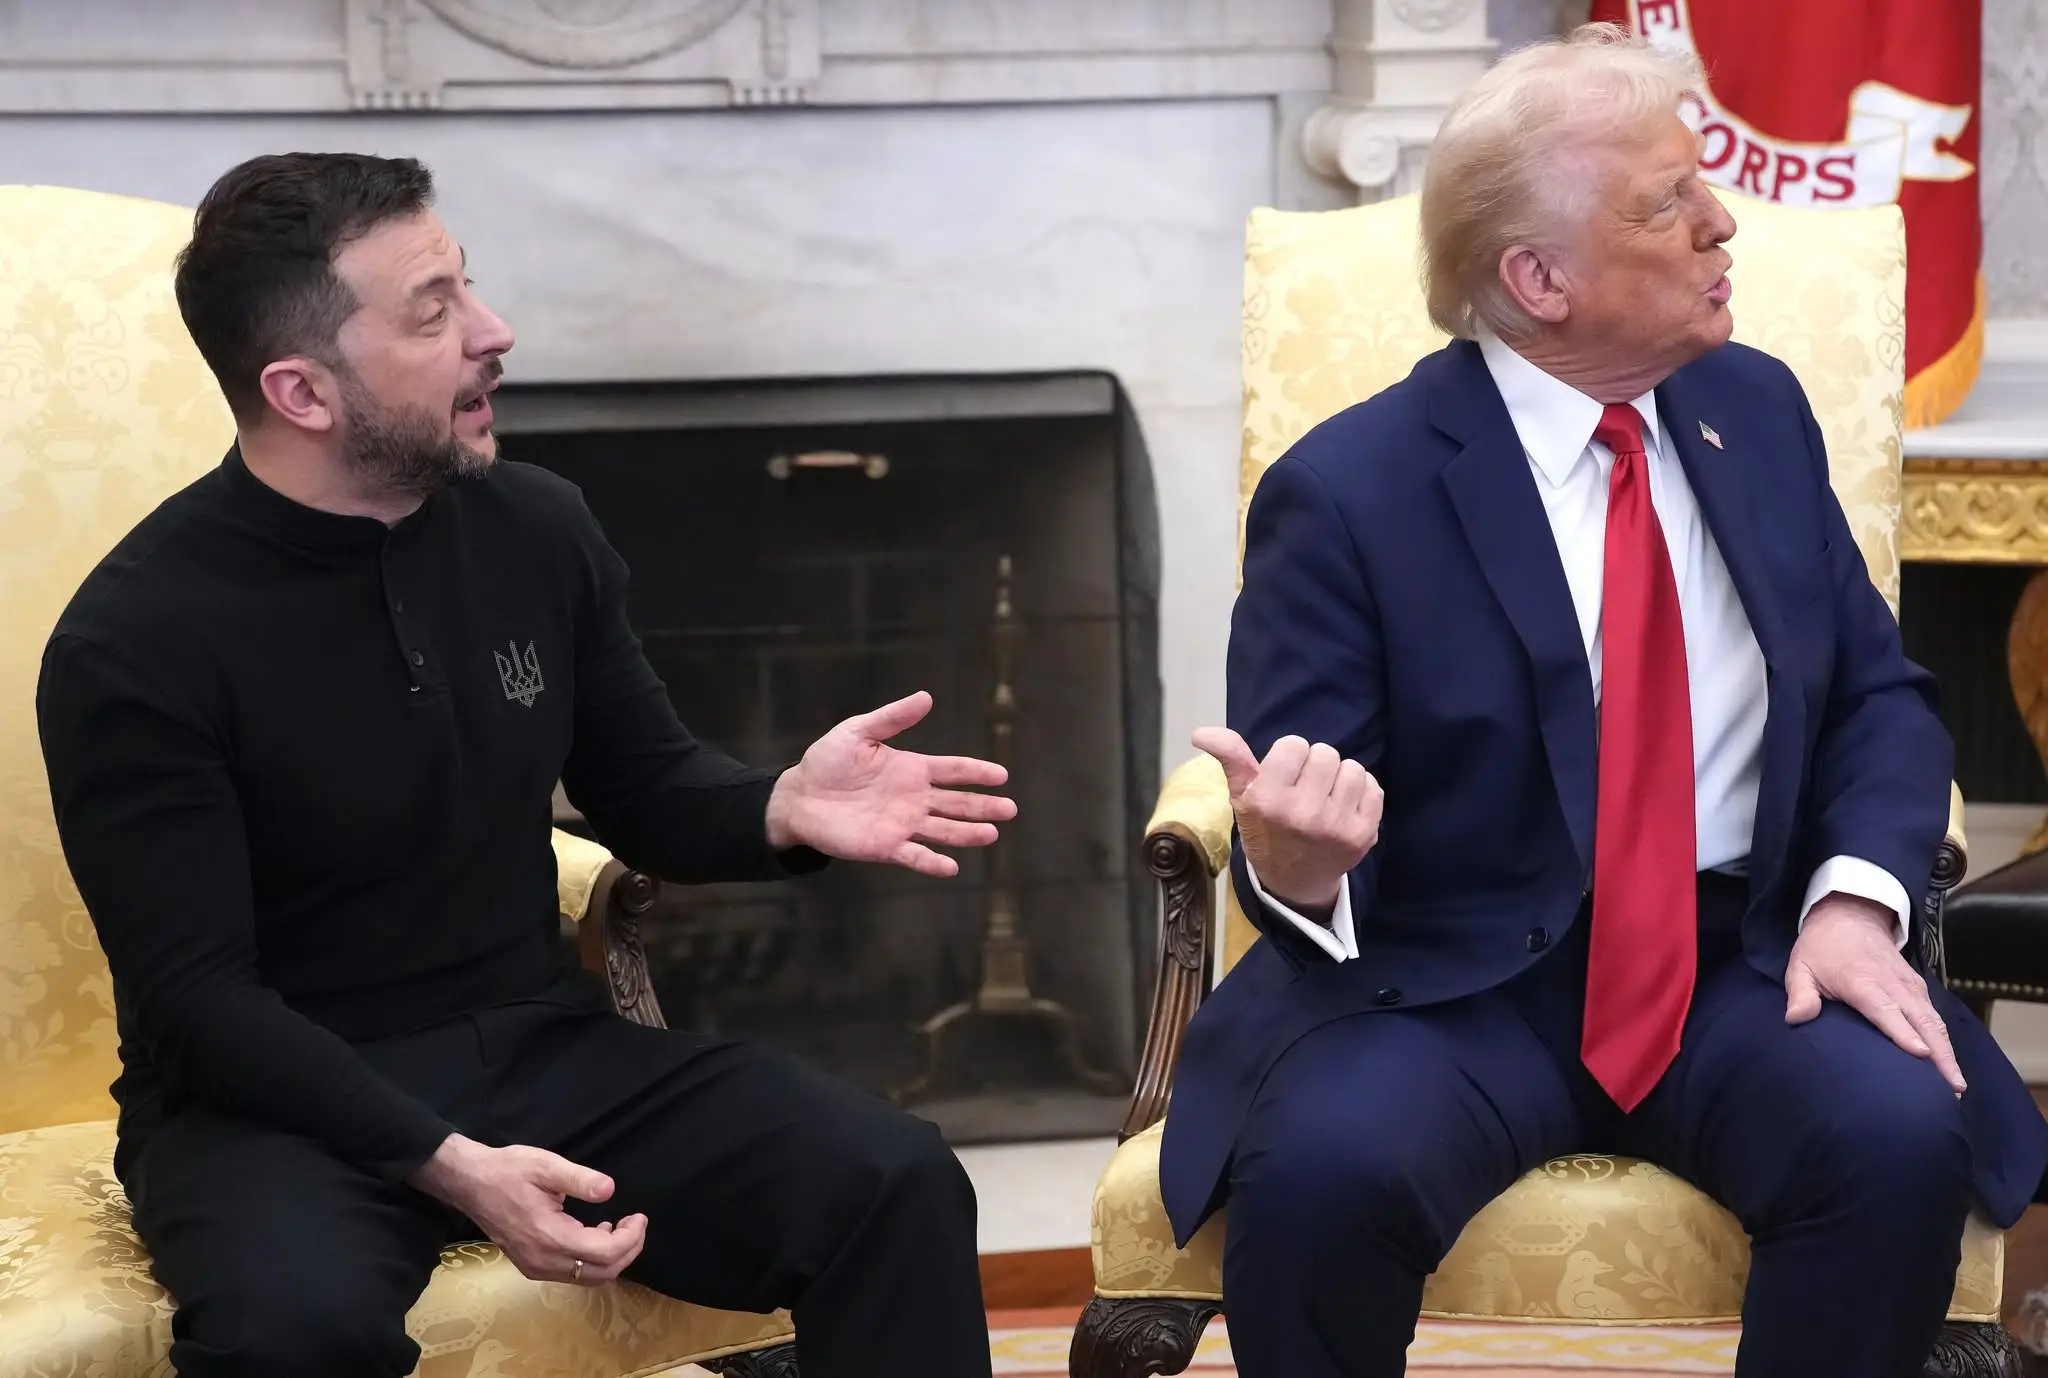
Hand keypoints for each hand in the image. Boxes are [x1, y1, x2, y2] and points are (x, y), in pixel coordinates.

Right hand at [410, 1134, 646, 1284]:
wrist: (470, 1183)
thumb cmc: (508, 1171)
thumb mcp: (546, 1166)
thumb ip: (580, 1179)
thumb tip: (609, 1190)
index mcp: (550, 1238)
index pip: (605, 1254)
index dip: (631, 1238)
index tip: (639, 1216)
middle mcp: (544, 1261)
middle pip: (602, 1273)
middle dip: (628, 1250)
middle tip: (636, 1223)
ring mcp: (536, 1268)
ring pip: (588, 1278)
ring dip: (611, 1258)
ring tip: (619, 1227)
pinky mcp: (531, 1266)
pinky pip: (572, 1275)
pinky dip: (592, 1261)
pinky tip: (594, 1234)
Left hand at [766, 690, 1016, 877]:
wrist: (799, 796)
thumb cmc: (827, 762)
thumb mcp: (858, 732)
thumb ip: (892, 718)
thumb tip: (926, 697)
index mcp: (912, 769)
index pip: (953, 770)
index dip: (977, 772)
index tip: (1001, 775)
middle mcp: (914, 798)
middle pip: (958, 803)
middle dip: (984, 806)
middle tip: (1010, 809)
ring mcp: (903, 824)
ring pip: (944, 830)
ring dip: (968, 834)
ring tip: (991, 834)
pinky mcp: (885, 847)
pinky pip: (915, 855)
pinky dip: (933, 862)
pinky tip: (952, 866)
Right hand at [1192, 727, 1381, 916]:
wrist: (1294, 882)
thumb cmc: (1266, 831)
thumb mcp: (1242, 797)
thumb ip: (1230, 758)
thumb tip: (1201, 732)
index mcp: (1267, 801)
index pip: (1294, 744)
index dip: (1289, 756)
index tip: (1284, 777)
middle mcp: (1302, 814)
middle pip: (1325, 753)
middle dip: (1315, 765)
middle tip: (1305, 788)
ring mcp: (1336, 826)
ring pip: (1352, 768)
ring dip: (1339, 777)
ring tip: (1325, 797)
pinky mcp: (1363, 835)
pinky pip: (1373, 787)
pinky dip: (1361, 793)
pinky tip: (1343, 808)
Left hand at [1786, 893, 1965, 1095]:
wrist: (1849, 915)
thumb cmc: (1822, 948)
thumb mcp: (1801, 966)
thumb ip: (1800, 994)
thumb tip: (1796, 1019)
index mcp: (1862, 982)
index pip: (1886, 1010)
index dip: (1903, 1032)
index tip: (1920, 1055)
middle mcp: (1893, 985)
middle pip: (1922, 1021)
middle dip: (1940, 1055)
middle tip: (1952, 1088)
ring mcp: (1909, 985)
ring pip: (1935, 1021)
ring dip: (1948, 1052)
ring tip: (1957, 1085)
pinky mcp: (1918, 987)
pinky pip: (1935, 1016)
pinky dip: (1944, 1040)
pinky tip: (1949, 1064)